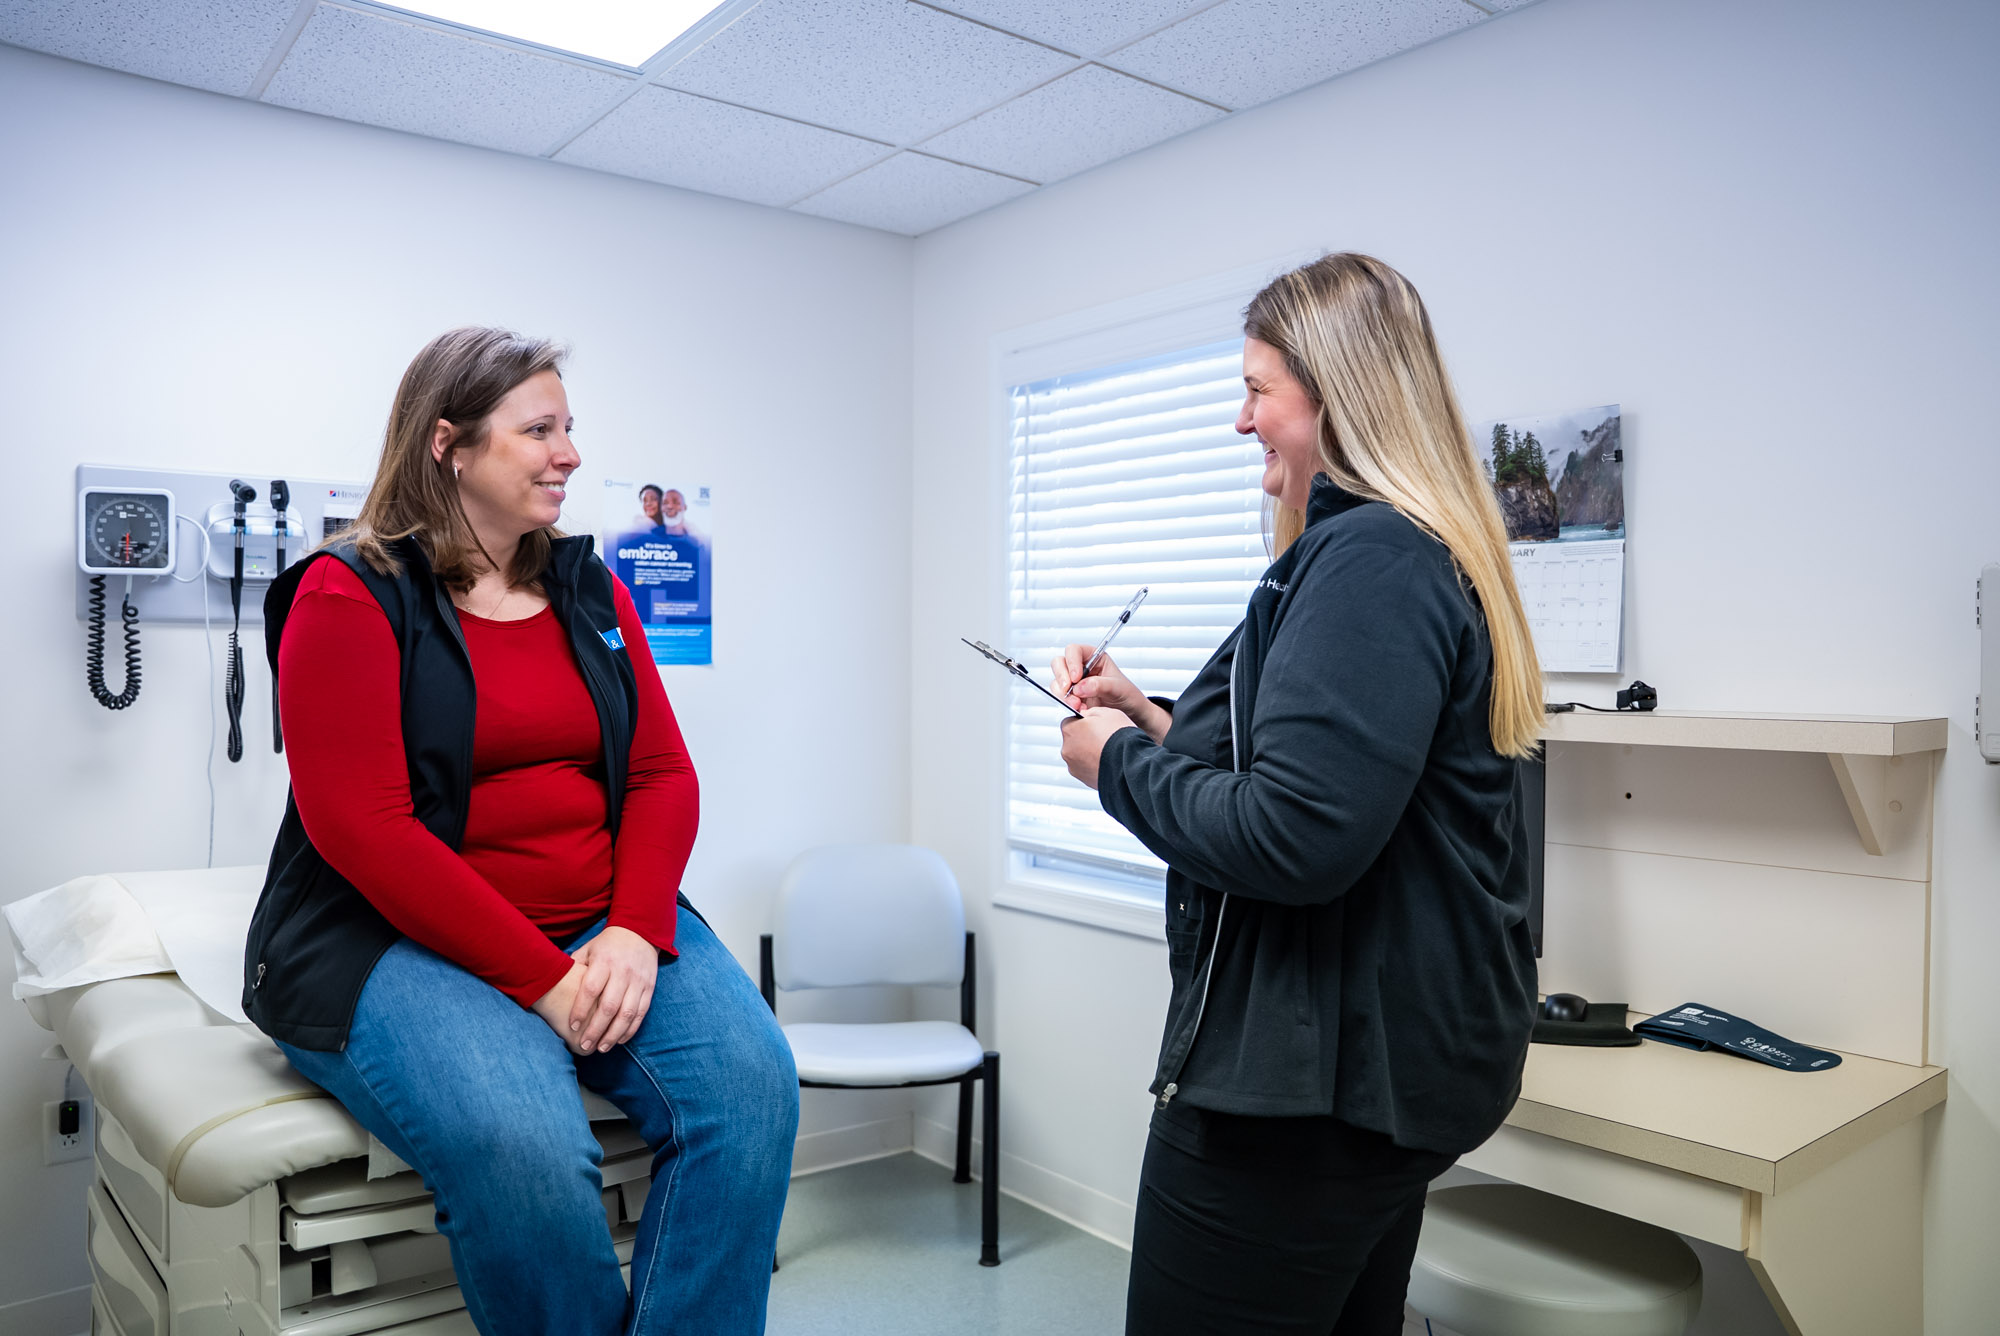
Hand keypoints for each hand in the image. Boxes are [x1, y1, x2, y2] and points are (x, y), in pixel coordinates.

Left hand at [536, 926, 658, 1055]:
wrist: (640, 932)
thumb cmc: (606, 945)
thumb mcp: (588, 949)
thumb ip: (573, 967)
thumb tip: (552, 983)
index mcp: (604, 962)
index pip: (591, 989)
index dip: (581, 1010)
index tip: (572, 1026)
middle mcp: (623, 972)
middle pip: (609, 1006)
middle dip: (596, 1029)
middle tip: (585, 1045)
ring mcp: (638, 981)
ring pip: (627, 1013)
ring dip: (614, 1034)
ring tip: (602, 1048)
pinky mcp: (649, 987)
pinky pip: (641, 1012)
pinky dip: (631, 1029)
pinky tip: (620, 1040)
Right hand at [1051, 647, 1169, 741]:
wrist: (1131, 714)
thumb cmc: (1128, 695)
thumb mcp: (1117, 687)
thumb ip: (1099, 685)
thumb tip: (1080, 687)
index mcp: (1094, 657)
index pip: (1074, 650)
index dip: (1072, 662)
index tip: (1076, 677)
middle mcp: (1082, 668)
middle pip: (1059, 663)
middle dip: (1061, 677)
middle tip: (1068, 690)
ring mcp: (1075, 683)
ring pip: (1057, 681)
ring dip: (1063, 694)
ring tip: (1077, 704)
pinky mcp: (1072, 697)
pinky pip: (1060, 697)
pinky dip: (1065, 703)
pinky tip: (1078, 708)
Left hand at [1061, 707, 1136, 789]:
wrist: (1130, 763)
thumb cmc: (1119, 736)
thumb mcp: (1107, 713)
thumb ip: (1092, 713)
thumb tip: (1086, 715)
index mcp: (1069, 729)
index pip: (1070, 722)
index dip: (1083, 723)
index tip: (1094, 726)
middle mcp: (1067, 749)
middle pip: (1073, 740)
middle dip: (1085, 739)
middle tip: (1103, 739)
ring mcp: (1074, 766)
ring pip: (1079, 756)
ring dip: (1089, 754)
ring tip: (1107, 752)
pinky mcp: (1083, 779)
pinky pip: (1086, 769)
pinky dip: (1093, 766)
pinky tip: (1107, 762)